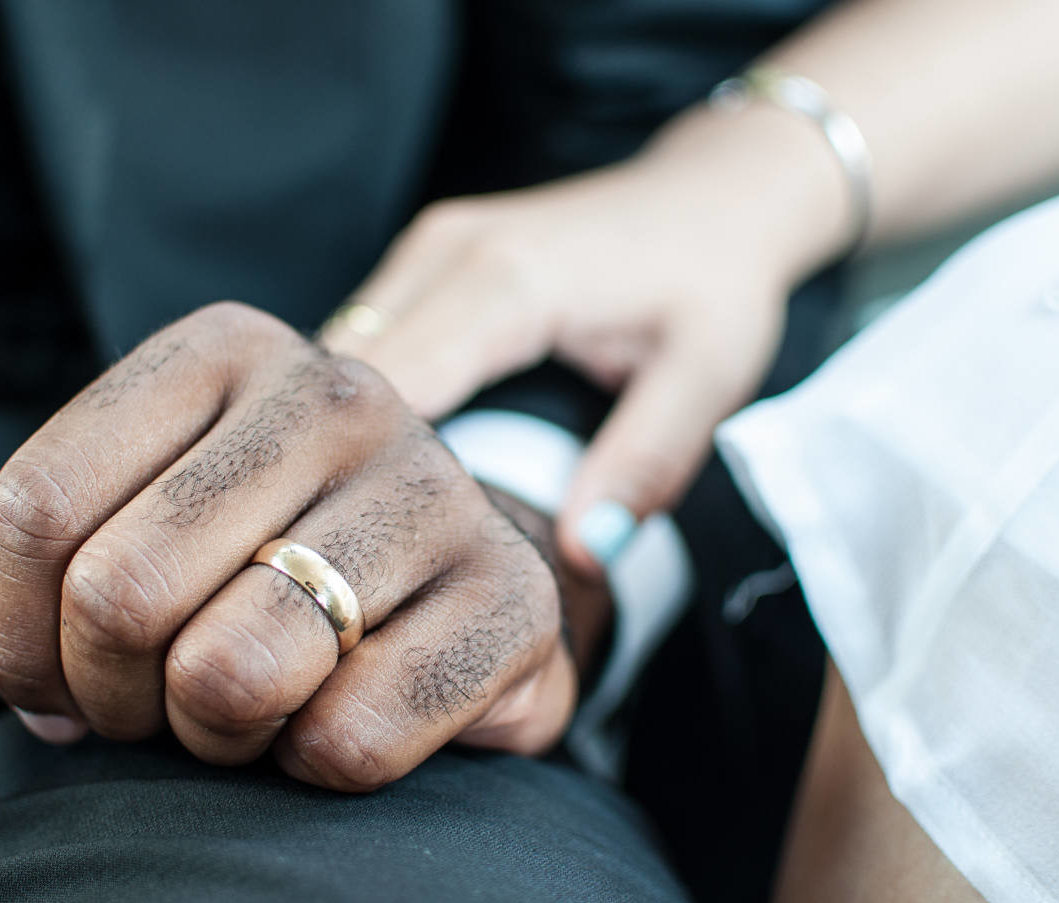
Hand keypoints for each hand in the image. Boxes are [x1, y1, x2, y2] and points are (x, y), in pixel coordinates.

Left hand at [0, 303, 590, 790]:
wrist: (439, 574)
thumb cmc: (247, 550)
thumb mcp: (103, 527)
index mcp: (223, 348)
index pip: (36, 505)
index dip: (8, 636)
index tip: (46, 676)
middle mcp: (341, 394)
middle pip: (122, 594)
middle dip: (105, 698)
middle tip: (143, 704)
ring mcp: (436, 491)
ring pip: (234, 673)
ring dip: (208, 736)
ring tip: (236, 706)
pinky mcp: (511, 598)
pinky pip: (348, 739)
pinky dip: (307, 766)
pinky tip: (328, 715)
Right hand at [323, 105, 845, 574]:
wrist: (717, 194)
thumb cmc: (716, 278)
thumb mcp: (708, 376)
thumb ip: (646, 462)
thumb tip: (586, 553)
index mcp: (507, 280)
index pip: (393, 387)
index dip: (374, 471)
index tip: (384, 548)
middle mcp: (446, 252)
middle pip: (347, 373)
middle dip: (346, 459)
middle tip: (371, 547)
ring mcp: (427, 248)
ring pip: (341, 355)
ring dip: (347, 430)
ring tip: (377, 510)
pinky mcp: (424, 258)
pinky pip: (363, 338)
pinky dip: (365, 400)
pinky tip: (392, 456)